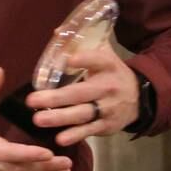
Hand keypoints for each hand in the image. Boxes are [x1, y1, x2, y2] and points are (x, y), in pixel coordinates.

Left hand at [25, 42, 139, 145]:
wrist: (139, 98)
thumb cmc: (112, 71)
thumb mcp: (104, 53)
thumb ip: (82, 42)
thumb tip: (57, 31)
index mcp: (108, 65)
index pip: (97, 60)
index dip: (84, 60)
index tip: (68, 60)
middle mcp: (108, 87)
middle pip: (81, 93)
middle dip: (56, 98)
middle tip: (31, 99)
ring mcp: (107, 108)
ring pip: (82, 114)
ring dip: (59, 118)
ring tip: (38, 119)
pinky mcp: (107, 125)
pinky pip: (89, 130)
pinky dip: (75, 135)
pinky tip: (60, 138)